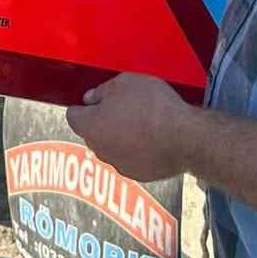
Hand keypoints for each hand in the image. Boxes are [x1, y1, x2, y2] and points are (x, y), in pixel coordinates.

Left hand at [66, 74, 195, 182]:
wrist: (184, 137)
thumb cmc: (152, 106)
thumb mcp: (124, 83)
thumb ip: (102, 91)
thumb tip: (91, 98)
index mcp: (91, 126)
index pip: (73, 115)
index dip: (83, 105)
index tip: (96, 99)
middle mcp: (100, 150)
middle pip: (92, 133)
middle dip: (102, 121)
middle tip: (123, 106)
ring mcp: (119, 165)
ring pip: (111, 147)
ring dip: (119, 136)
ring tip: (142, 122)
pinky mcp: (138, 174)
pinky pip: (130, 158)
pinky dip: (136, 149)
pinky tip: (153, 138)